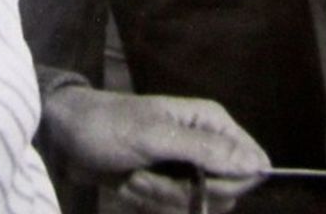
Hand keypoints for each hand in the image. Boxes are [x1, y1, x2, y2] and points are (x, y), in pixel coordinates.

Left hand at [42, 86, 270, 212]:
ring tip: (134, 171)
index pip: (251, 162)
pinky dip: (147, 202)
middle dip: (183, 191)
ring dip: (158, 197)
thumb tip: (257, 164)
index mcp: (210, 121)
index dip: (230, 181)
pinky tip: (128, 181)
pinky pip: (173, 209)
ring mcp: (186, 167)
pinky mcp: (167, 186)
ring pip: (196, 206)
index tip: (199, 181)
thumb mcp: (155, 138)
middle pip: (225, 192)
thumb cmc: (110, 127)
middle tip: (151, 169)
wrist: (69, 138)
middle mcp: (205, 144)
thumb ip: (206, 151)